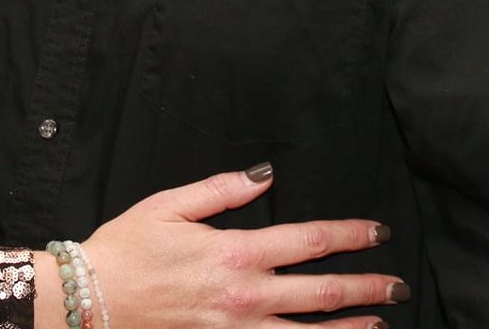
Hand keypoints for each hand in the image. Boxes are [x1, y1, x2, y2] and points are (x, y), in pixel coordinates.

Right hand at [67, 164, 404, 328]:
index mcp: (235, 252)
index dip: (348, 234)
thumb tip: (266, 174)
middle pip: (322, 291)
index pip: (308, 240)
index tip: (377, 232)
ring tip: (381, 323)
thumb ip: (222, 190)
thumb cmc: (126, 250)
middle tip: (399, 284)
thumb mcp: (170, 204)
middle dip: (366, 286)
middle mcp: (245, 296)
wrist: (90, 302)